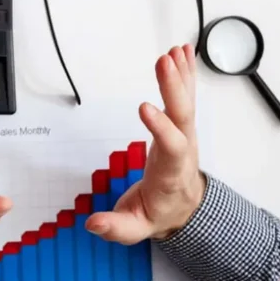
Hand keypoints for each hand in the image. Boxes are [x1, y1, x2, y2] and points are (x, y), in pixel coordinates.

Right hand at [87, 46, 205, 242]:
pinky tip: (182, 53)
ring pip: (185, 102)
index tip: (146, 107)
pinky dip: (184, 73)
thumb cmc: (160, 213)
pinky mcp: (180, 124)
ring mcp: (184, 134)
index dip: (161, 128)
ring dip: (181, 75)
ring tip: (174, 51)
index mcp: (171, 173)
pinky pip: (185, 95)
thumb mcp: (137, 229)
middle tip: (165, 62)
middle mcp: (182, 149)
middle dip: (174, 88)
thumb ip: (116, 228)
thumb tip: (93, 223)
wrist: (186, 207)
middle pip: (183, 116)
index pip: (172, 148)